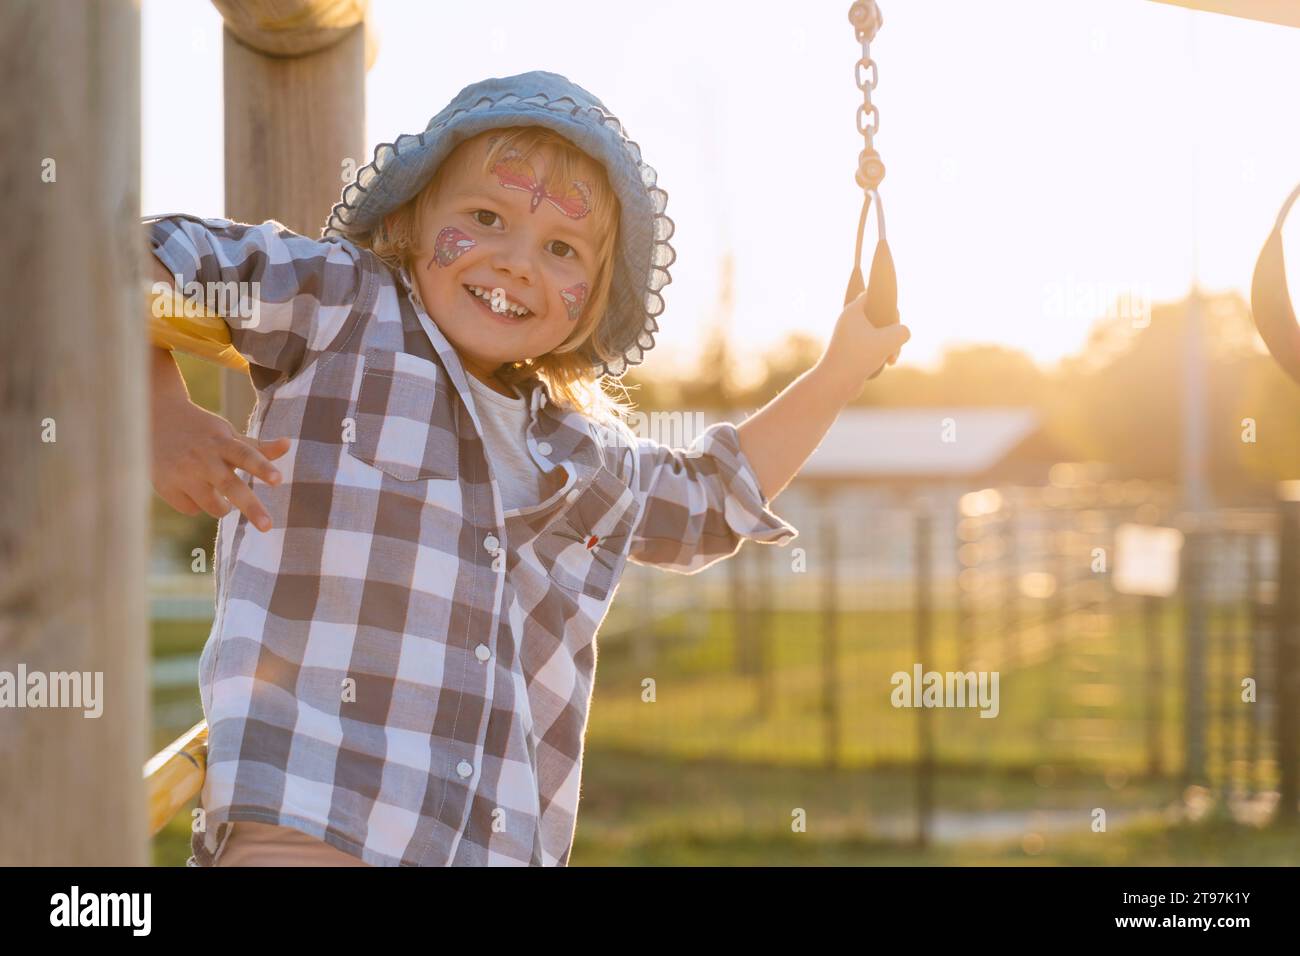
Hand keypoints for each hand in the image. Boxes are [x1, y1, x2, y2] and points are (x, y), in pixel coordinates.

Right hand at [149, 351, 288, 531]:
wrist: (153, 419)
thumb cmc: (202, 433)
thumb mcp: (228, 435)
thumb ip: (257, 447)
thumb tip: (288, 444)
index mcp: (222, 442)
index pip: (245, 455)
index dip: (262, 467)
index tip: (278, 480)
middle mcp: (203, 458)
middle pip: (230, 485)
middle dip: (251, 507)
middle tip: (268, 527)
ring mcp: (182, 474)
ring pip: (212, 505)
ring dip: (223, 507)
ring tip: (219, 494)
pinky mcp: (165, 487)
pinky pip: (192, 510)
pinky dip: (198, 505)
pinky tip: (190, 488)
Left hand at [816, 288, 910, 400]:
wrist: (835, 382)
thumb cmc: (859, 357)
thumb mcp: (889, 340)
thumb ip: (903, 331)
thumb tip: (903, 333)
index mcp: (853, 311)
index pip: (875, 295)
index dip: (889, 305)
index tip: (896, 321)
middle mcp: (850, 321)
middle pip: (881, 316)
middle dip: (893, 331)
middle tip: (896, 345)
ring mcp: (851, 336)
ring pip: (879, 333)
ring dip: (890, 344)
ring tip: (892, 359)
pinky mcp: (853, 351)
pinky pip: (873, 345)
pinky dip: (882, 352)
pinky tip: (887, 363)